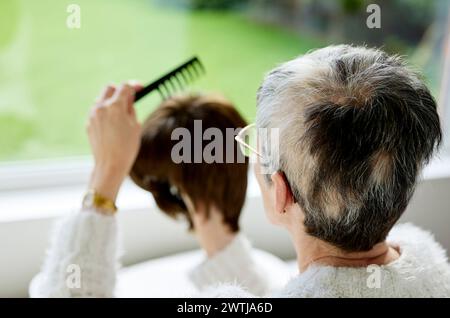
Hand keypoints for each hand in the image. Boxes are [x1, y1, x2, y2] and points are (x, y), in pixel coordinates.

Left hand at [86, 82, 141, 200]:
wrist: (110, 165)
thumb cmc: (127, 147)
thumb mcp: (135, 125)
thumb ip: (131, 108)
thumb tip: (128, 98)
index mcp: (115, 106)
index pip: (124, 87)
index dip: (134, 86)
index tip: (140, 88)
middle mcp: (101, 108)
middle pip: (110, 88)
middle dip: (120, 91)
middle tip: (130, 99)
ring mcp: (93, 115)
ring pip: (102, 99)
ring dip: (112, 101)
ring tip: (122, 114)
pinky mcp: (89, 124)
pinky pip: (97, 111)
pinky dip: (105, 112)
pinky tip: (113, 124)